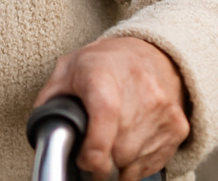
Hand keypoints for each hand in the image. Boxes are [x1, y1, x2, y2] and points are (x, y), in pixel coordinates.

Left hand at [34, 36, 189, 180]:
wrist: (153, 53)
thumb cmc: (106, 62)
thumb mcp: (68, 69)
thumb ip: (49, 99)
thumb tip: (39, 129)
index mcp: (104, 77)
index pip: (105, 118)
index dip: (92, 151)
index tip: (83, 159)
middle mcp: (140, 94)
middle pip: (119, 151)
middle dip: (101, 159)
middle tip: (91, 150)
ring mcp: (162, 113)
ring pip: (134, 162)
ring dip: (118, 162)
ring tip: (110, 142)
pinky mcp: (178, 128)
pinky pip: (152, 164)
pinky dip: (136, 163)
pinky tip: (129, 143)